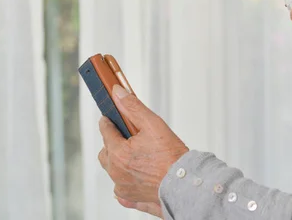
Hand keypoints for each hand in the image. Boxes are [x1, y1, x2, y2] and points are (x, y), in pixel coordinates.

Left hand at [99, 85, 188, 216]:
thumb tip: (118, 93)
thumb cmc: (172, 156)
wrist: (185, 183)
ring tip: (136, 154)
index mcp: (118, 153)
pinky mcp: (133, 197)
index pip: (105, 131)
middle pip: (106, 152)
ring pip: (113, 170)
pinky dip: (126, 182)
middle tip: (127, 137)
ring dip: (119, 161)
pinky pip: (122, 191)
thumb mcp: (153, 124)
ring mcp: (123, 187)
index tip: (111, 117)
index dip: (109, 121)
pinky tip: (135, 176)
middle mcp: (117, 172)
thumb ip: (133, 107)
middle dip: (112, 142)